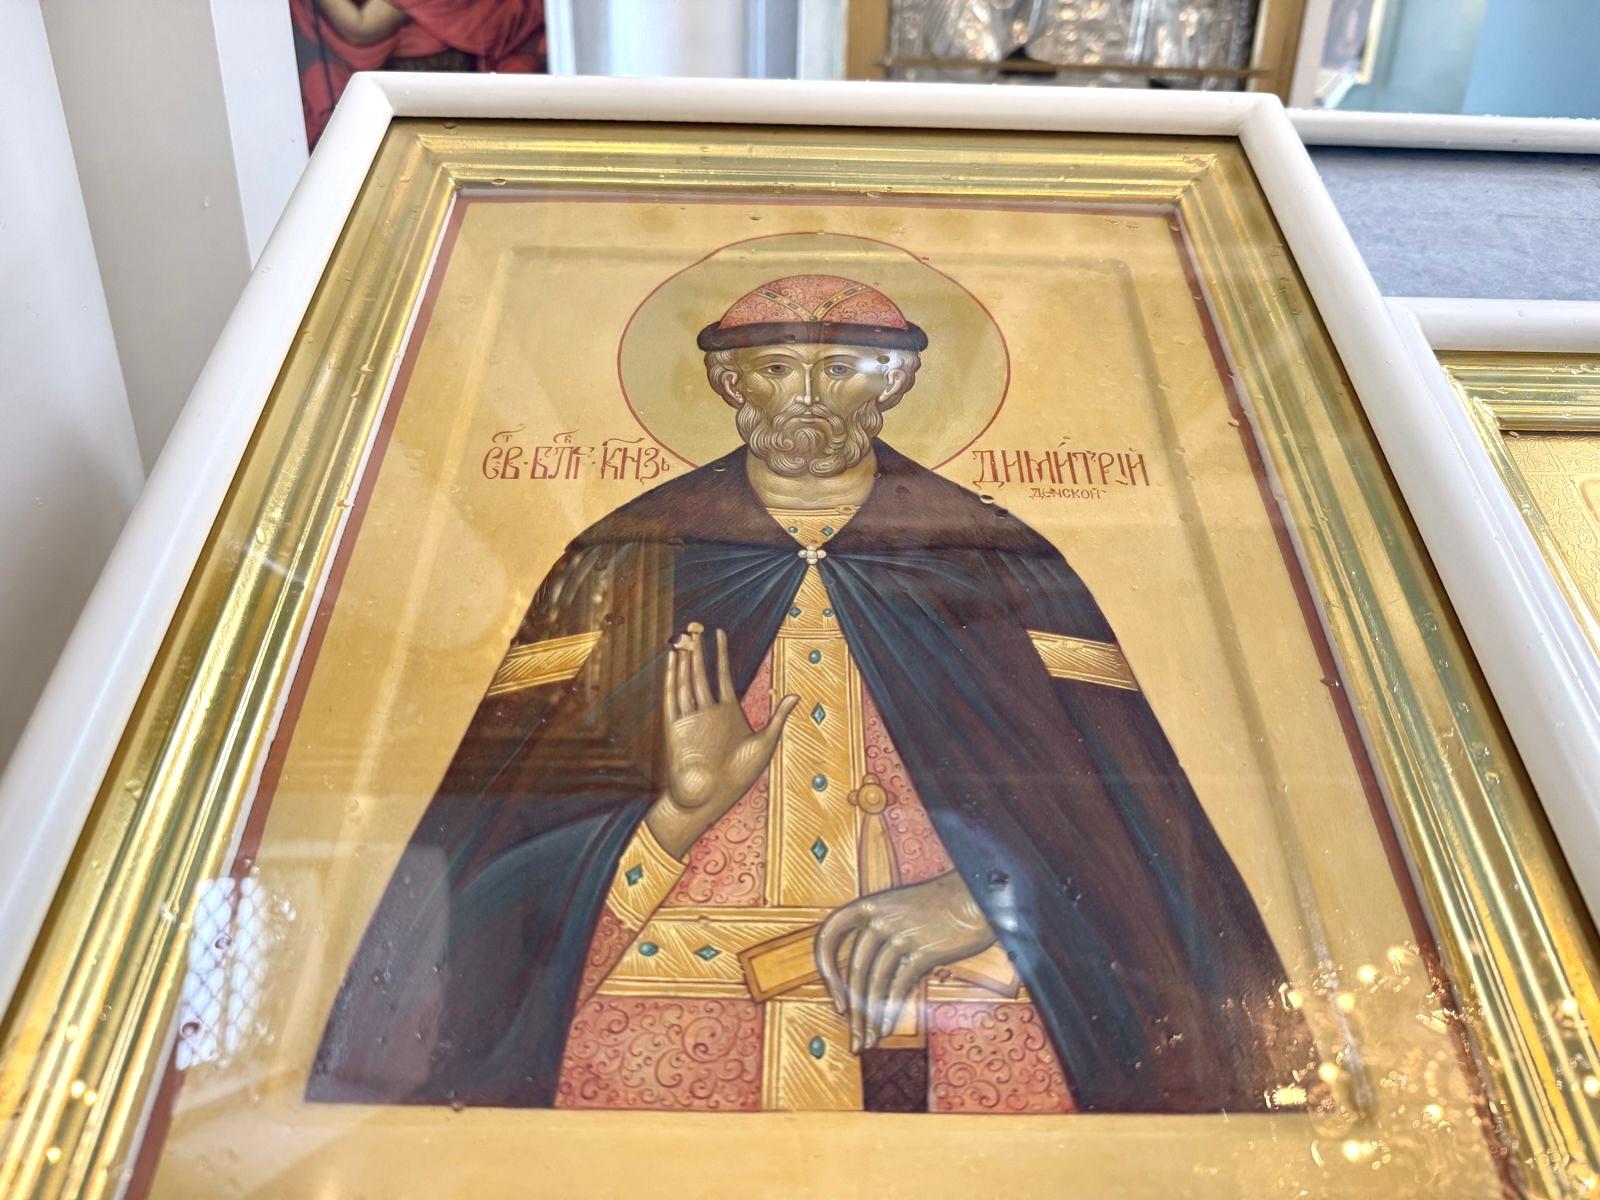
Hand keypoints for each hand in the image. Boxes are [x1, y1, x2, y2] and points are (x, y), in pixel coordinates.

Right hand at [645, 623, 798, 857]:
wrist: (710, 800)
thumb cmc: (738, 778)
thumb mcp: (765, 745)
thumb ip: (777, 718)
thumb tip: (797, 695)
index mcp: (728, 712)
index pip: (722, 675)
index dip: (720, 654)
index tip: (719, 633)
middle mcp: (707, 712)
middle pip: (701, 674)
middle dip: (698, 650)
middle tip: (695, 626)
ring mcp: (690, 718)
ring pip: (685, 681)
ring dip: (684, 660)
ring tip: (683, 637)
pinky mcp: (674, 728)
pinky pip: (671, 698)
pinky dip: (670, 678)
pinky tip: (671, 660)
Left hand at [816, 871, 995, 1052]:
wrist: (974, 897)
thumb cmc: (935, 907)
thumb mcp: (895, 910)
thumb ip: (875, 936)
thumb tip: (858, 984)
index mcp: (866, 906)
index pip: (827, 937)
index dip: (826, 971)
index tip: (836, 999)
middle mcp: (879, 920)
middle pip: (854, 972)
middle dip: (853, 1012)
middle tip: (854, 1038)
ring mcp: (900, 935)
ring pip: (874, 984)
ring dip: (870, 1018)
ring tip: (869, 1040)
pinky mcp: (923, 951)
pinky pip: (898, 988)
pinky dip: (890, 1012)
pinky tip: (886, 1028)